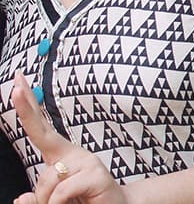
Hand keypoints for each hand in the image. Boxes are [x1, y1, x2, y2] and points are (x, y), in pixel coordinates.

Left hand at [11, 72, 125, 203]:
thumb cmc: (85, 202)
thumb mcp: (53, 201)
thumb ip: (37, 198)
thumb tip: (22, 198)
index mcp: (62, 157)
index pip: (40, 130)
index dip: (28, 108)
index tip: (18, 85)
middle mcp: (74, 154)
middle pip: (43, 131)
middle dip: (26, 108)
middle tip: (16, 83)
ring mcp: (87, 161)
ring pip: (47, 180)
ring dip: (47, 201)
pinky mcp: (96, 174)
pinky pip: (60, 191)